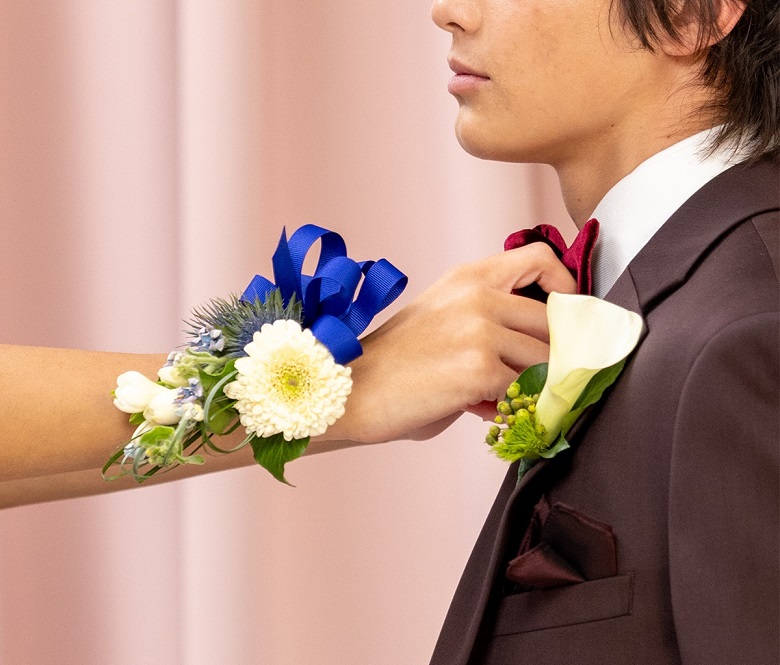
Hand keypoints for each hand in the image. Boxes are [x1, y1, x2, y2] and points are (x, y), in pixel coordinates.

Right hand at [320, 243, 576, 443]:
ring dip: (534, 387)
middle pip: (553, 323)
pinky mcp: (479, 368)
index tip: (563, 318)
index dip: (564, 288)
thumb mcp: (443, 322)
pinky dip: (516, 409)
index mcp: (469, 277)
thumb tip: (536, 360)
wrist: (351, 390)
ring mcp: (481, 330)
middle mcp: (479, 295)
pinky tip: (491, 414)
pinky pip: (524, 393)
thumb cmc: (394, 364)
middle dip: (552, 357)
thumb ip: (491, 328)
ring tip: (508, 402)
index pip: (540, 259)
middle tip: (538, 381)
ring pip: (545, 362)